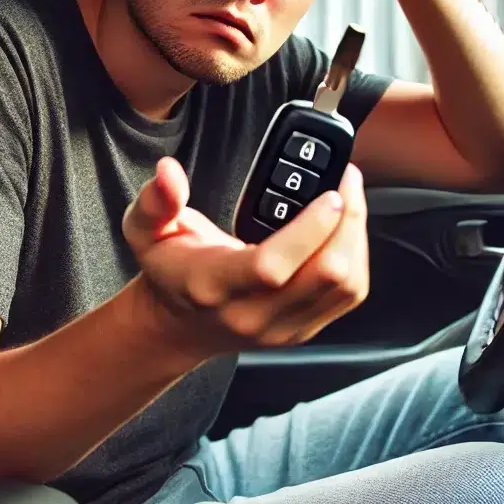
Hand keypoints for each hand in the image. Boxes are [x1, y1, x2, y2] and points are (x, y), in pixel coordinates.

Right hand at [122, 157, 369, 357]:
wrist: (178, 325)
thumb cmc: (170, 273)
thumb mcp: (146, 230)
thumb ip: (156, 200)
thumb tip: (168, 173)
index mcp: (214, 285)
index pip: (272, 265)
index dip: (310, 229)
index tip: (328, 193)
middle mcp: (252, 313)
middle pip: (324, 275)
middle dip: (348, 223)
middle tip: (347, 183)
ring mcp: (283, 327)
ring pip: (345, 287)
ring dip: (356, 239)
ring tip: (350, 202)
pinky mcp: (304, 330)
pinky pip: (348, 296)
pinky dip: (357, 259)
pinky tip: (347, 232)